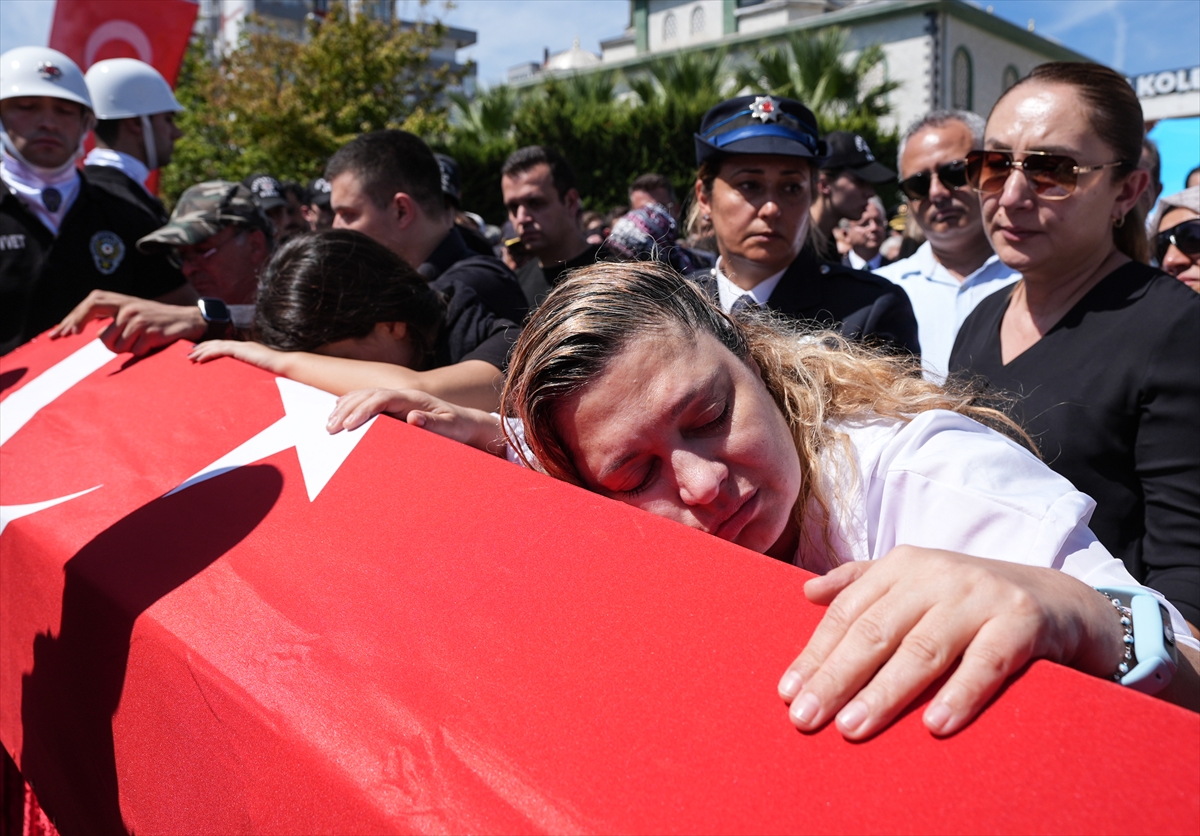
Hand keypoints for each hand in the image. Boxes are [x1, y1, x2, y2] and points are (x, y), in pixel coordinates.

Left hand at [50, 290, 204, 355]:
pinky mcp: (150, 332)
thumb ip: (115, 320)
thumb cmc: (157, 321)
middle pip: (102, 334)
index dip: (75, 317)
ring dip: (126, 350)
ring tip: (140, 342)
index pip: (93, 302)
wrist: (188, 320)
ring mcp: (139, 320)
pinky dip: (140, 352)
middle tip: (89, 345)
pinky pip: (135, 351)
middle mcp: (128, 308)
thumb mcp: (134, 315)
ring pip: (117, 347)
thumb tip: (94, 335)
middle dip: (102, 346)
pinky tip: (151, 344)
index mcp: (123, 301)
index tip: (63, 332)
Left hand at [188, 339, 283, 370]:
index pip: (225, 346)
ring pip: (216, 345)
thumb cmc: (277, 372)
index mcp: (247, 349)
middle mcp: (243, 345)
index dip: (211, 348)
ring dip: (202, 351)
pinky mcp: (241, 350)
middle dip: (203, 348)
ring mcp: (242, 346)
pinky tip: (200, 359)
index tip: (200, 353)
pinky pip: (221, 350)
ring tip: (191, 356)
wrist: (285, 366)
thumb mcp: (260, 371)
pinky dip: (209, 354)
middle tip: (190, 353)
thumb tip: (245, 383)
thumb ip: (252, 372)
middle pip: (218, 343)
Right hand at [327, 388, 504, 454]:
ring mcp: (397, 398)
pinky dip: (351, 406)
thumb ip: (435, 423)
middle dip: (347, 409)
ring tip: (329, 423)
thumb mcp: (452, 427)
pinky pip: (367, 402)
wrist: (466, 422)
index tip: (349, 425)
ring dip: (345, 407)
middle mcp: (403, 395)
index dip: (364, 409)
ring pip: (365, 396)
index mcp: (414, 398)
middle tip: (331, 428)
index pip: (382, 398)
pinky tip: (337, 414)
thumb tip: (413, 418)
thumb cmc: (459, 427)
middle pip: (368, 395)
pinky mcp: (394, 406)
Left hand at [777, 546, 1122, 739]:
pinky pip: (986, 663)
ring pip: (922, 650)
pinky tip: (935, 725)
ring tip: (853, 727)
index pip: (848, 613)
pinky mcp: (1021, 622)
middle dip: (836, 677)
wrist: (1059, 600)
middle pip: (875, 632)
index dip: (816, 653)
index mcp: (902, 566)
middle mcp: (936, 576)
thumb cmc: (969, 600)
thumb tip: (807, 592)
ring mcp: (979, 597)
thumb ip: (861, 583)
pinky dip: (960, 694)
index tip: (788, 692)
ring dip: (885, 693)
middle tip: (805, 717)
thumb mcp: (915, 580)